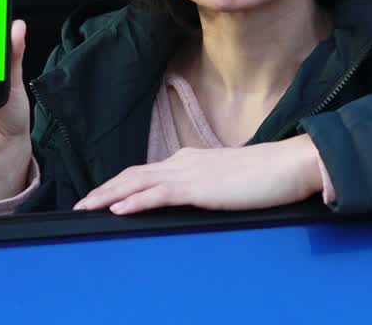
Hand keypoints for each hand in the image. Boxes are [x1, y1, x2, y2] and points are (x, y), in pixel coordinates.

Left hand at [74, 134, 323, 214]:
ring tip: (86, 207)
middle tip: (81, 205)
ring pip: (138, 182)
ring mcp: (190, 173)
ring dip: (108, 196)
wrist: (290, 165)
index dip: (120, 184)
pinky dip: (134, 201)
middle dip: (104, 190)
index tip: (101, 197)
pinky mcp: (199, 187)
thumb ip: (209, 187)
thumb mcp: (229, 182)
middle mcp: (184, 162)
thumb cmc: (267, 177)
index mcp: (191, 161)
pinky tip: (117, 210)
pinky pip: (158, 195)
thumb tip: (199, 198)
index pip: (147, 172)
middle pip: (133, 174)